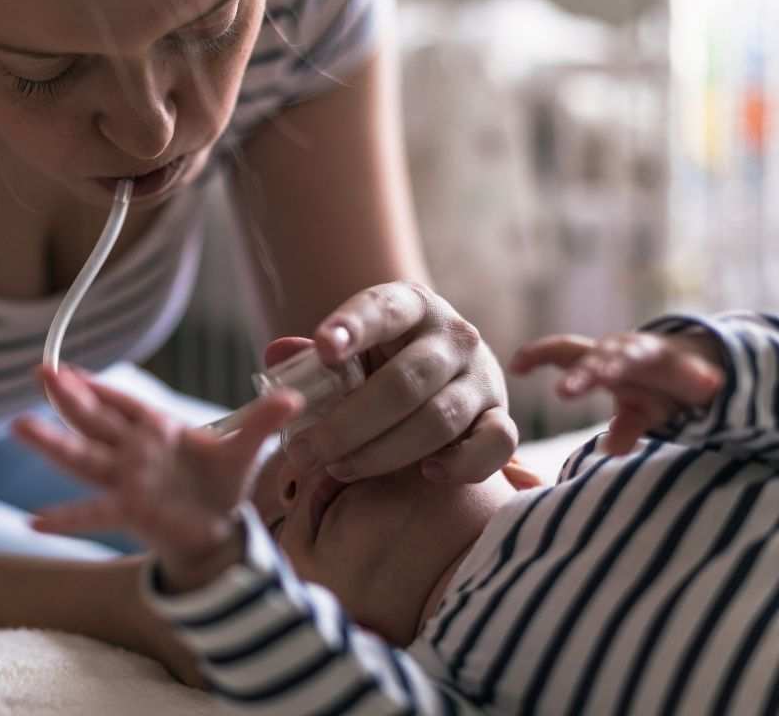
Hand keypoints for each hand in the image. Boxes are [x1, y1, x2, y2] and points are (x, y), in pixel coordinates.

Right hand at [16, 365, 301, 585]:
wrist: (217, 531)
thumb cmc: (220, 484)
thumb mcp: (244, 450)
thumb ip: (263, 421)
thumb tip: (295, 397)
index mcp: (158, 429)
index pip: (124, 402)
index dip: (98, 384)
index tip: (69, 367)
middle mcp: (134, 452)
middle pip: (96, 420)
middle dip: (69, 397)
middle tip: (40, 371)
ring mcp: (126, 481)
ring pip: (85, 458)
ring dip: (53, 443)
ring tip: (20, 426)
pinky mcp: (129, 511)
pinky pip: (92, 514)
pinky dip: (64, 518)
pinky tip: (35, 522)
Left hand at [279, 281, 514, 483]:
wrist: (438, 376)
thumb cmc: (378, 365)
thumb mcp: (346, 352)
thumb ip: (311, 357)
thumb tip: (276, 355)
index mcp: (410, 305)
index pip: (381, 309)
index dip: (352, 328)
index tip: (322, 349)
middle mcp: (453, 335)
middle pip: (403, 383)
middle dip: (348, 424)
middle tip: (304, 452)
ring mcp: (482, 376)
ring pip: (438, 419)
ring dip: (384, 452)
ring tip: (339, 468)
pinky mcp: (501, 415)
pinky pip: (496, 444)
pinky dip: (464, 463)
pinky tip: (427, 474)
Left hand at [509, 329, 725, 454]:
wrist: (705, 361)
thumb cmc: (652, 386)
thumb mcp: (637, 410)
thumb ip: (623, 428)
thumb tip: (612, 451)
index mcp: (601, 360)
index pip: (564, 351)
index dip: (539, 355)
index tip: (515, 366)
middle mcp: (624, 353)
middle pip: (596, 360)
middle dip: (581, 376)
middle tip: (564, 392)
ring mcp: (655, 356)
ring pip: (634, 359)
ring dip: (622, 366)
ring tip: (607, 375)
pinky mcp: (690, 365)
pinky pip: (693, 373)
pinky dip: (699, 378)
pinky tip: (710, 385)